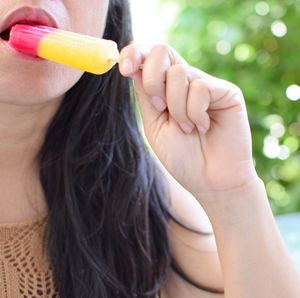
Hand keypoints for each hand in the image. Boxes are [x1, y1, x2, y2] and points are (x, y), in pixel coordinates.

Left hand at [119, 44, 257, 200]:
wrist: (209, 181)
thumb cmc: (182, 157)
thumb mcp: (155, 125)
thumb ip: (146, 96)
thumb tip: (134, 66)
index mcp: (168, 89)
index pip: (151, 57)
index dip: (134, 53)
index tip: (123, 68)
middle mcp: (187, 82)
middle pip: (162, 51)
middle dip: (152, 80)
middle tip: (159, 107)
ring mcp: (207, 85)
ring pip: (179, 74)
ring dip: (175, 108)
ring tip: (187, 128)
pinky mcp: (227, 92)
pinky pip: (200, 88)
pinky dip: (194, 113)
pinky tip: (203, 127)